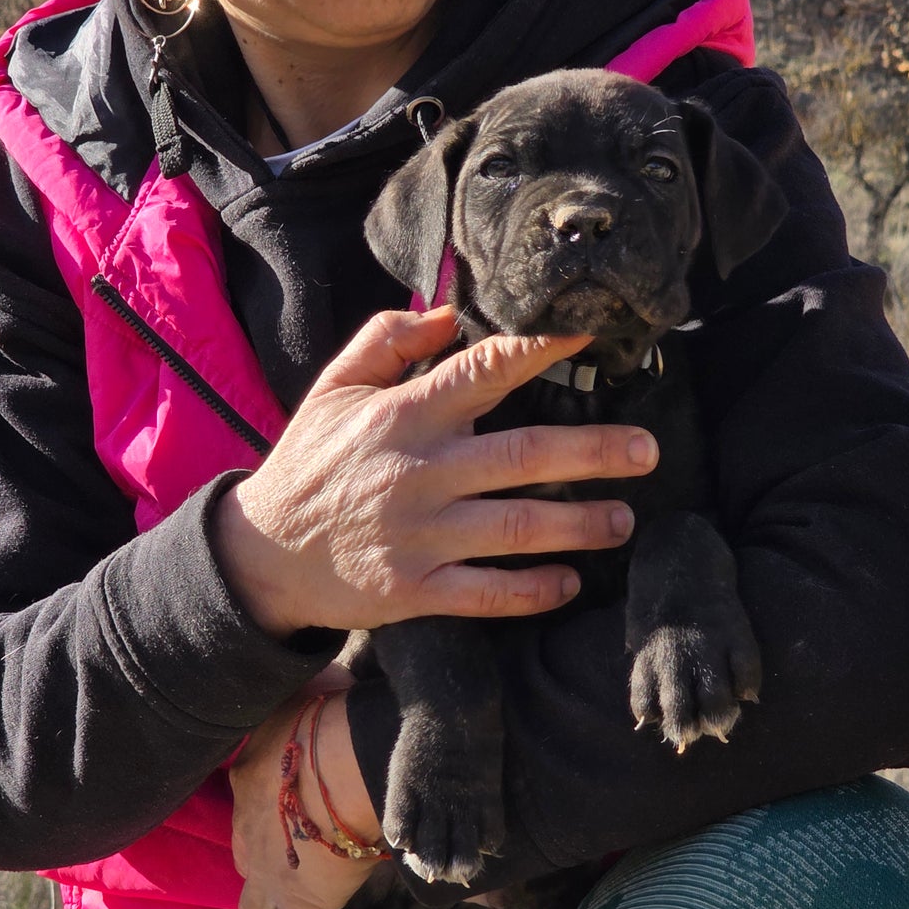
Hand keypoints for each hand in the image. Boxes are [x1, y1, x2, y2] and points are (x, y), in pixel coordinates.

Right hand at [213, 306, 658, 636]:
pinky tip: (570, 583)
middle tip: (647, 450)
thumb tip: (452, 314)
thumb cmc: (310, 461)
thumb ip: (389, 339)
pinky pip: (487, 593)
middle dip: (594, 452)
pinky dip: (533, 590)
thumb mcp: (334, 386)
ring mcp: (419, 536)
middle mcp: (418, 472)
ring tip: (625, 520)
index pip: (484, 371)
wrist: (261, 555)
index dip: (541, 350)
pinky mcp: (414, 589)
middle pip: (523, 455)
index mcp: (402, 414)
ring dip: (580, 525)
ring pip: (517, 527)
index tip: (591, 337)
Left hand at [230, 677, 381, 908]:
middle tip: (286, 856)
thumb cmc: (340, 714)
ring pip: (257, 905)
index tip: (285, 797)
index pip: (250, 792)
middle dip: (262, 858)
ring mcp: (271, 869)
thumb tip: (324, 673)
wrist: (352, 755)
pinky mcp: (303, 905)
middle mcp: (249, 826)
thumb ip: (309, 687)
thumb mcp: (312, 687)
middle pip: (247, 853)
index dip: (267, 798)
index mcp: (251, 772)